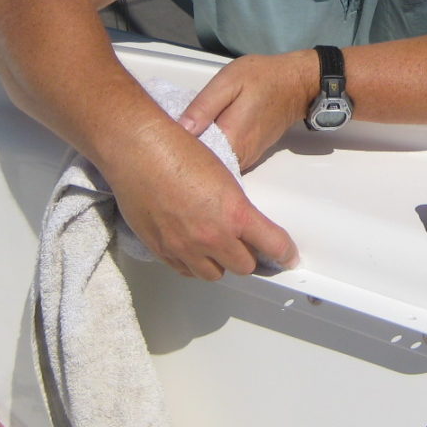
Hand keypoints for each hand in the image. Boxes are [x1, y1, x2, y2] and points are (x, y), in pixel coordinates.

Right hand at [109, 124, 298, 280]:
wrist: (138, 151)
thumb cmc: (179, 152)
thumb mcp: (224, 176)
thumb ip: (236, 208)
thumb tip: (242, 226)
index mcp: (235, 214)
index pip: (272, 244)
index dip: (284, 253)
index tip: (288, 256)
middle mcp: (212, 236)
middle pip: (244, 266)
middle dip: (248, 256)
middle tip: (244, 244)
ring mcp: (185, 247)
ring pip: (214, 274)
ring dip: (220, 263)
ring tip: (215, 245)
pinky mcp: (162, 250)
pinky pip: (185, 271)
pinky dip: (193, 263)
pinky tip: (192, 247)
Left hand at [177, 51, 317, 169]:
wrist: (297, 84)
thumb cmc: (263, 78)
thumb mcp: (228, 82)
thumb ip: (204, 107)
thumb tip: (181, 129)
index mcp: (231, 138)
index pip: (195, 156)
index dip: (176, 150)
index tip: (162, 138)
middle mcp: (240, 156)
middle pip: (205, 165)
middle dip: (186, 156)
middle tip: (168, 138)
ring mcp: (247, 159)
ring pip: (215, 165)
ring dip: (200, 156)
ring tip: (185, 138)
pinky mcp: (251, 156)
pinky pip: (225, 161)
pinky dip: (213, 154)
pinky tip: (204, 139)